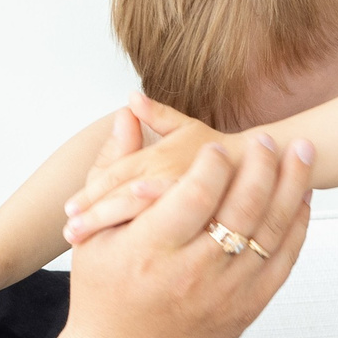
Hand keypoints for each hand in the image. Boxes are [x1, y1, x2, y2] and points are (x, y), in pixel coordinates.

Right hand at [57, 128, 317, 337]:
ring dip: (291, 189)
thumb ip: (110, 172)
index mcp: (148, 252)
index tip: (220, 145)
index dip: (212, 167)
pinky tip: (302, 199)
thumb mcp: (92, 235)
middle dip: (260, 168)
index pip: (192, 198)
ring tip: (302, 154)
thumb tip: (126, 115)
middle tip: (268, 138)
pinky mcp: (244, 310)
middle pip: (240, 211)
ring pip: (269, 234)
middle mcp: (190, 275)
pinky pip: (281, 263)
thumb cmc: (102, 295)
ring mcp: (223, 296)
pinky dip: (296, 228)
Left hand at [62, 94, 232, 245]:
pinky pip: (173, 216)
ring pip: (139, 207)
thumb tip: (131, 97)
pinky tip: (134, 239)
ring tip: (85, 240)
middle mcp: (166, 168)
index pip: (116, 173)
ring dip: (109, 223)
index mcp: (158, 154)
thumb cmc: (226, 149)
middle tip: (70, 233)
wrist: (269, 163)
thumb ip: (158, 115)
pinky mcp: (202, 207)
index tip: (67, 213)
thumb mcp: (189, 129)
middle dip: (92, 214)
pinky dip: (151, 223)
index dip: (90, 193)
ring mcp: (182, 187)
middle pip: (120, 192)